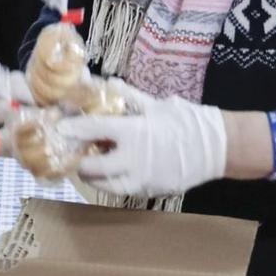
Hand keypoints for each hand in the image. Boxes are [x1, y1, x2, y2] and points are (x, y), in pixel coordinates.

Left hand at [58, 93, 228, 197]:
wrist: (216, 147)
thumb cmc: (187, 120)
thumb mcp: (157, 105)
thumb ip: (130, 97)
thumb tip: (109, 83)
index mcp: (133, 132)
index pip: (93, 130)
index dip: (73, 129)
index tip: (59, 129)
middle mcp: (133, 160)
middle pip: (92, 167)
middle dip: (80, 161)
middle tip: (77, 153)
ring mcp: (141, 180)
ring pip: (105, 185)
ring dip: (94, 177)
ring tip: (92, 166)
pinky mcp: (150, 191)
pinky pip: (123, 191)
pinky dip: (113, 183)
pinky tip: (113, 173)